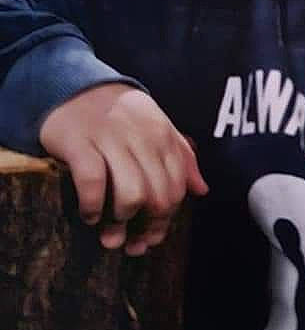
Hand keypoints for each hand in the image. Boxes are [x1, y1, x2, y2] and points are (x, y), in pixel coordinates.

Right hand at [39, 83, 207, 255]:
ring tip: (110, 226)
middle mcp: (141, 138)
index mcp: (163, 136)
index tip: (150, 237)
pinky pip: (92, 183)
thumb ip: (182, 157)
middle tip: (129, 242)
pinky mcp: (79, 143)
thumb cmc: (121, 115)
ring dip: (121, 221)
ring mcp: (110, 140)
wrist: (76, 87)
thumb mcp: (157, 128)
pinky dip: (92, 207)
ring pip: (131, 195)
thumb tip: (202, 190)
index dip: (165, 221)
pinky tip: (90, 215)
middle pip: (158, 198)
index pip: (176, 189)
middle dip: (146, 228)